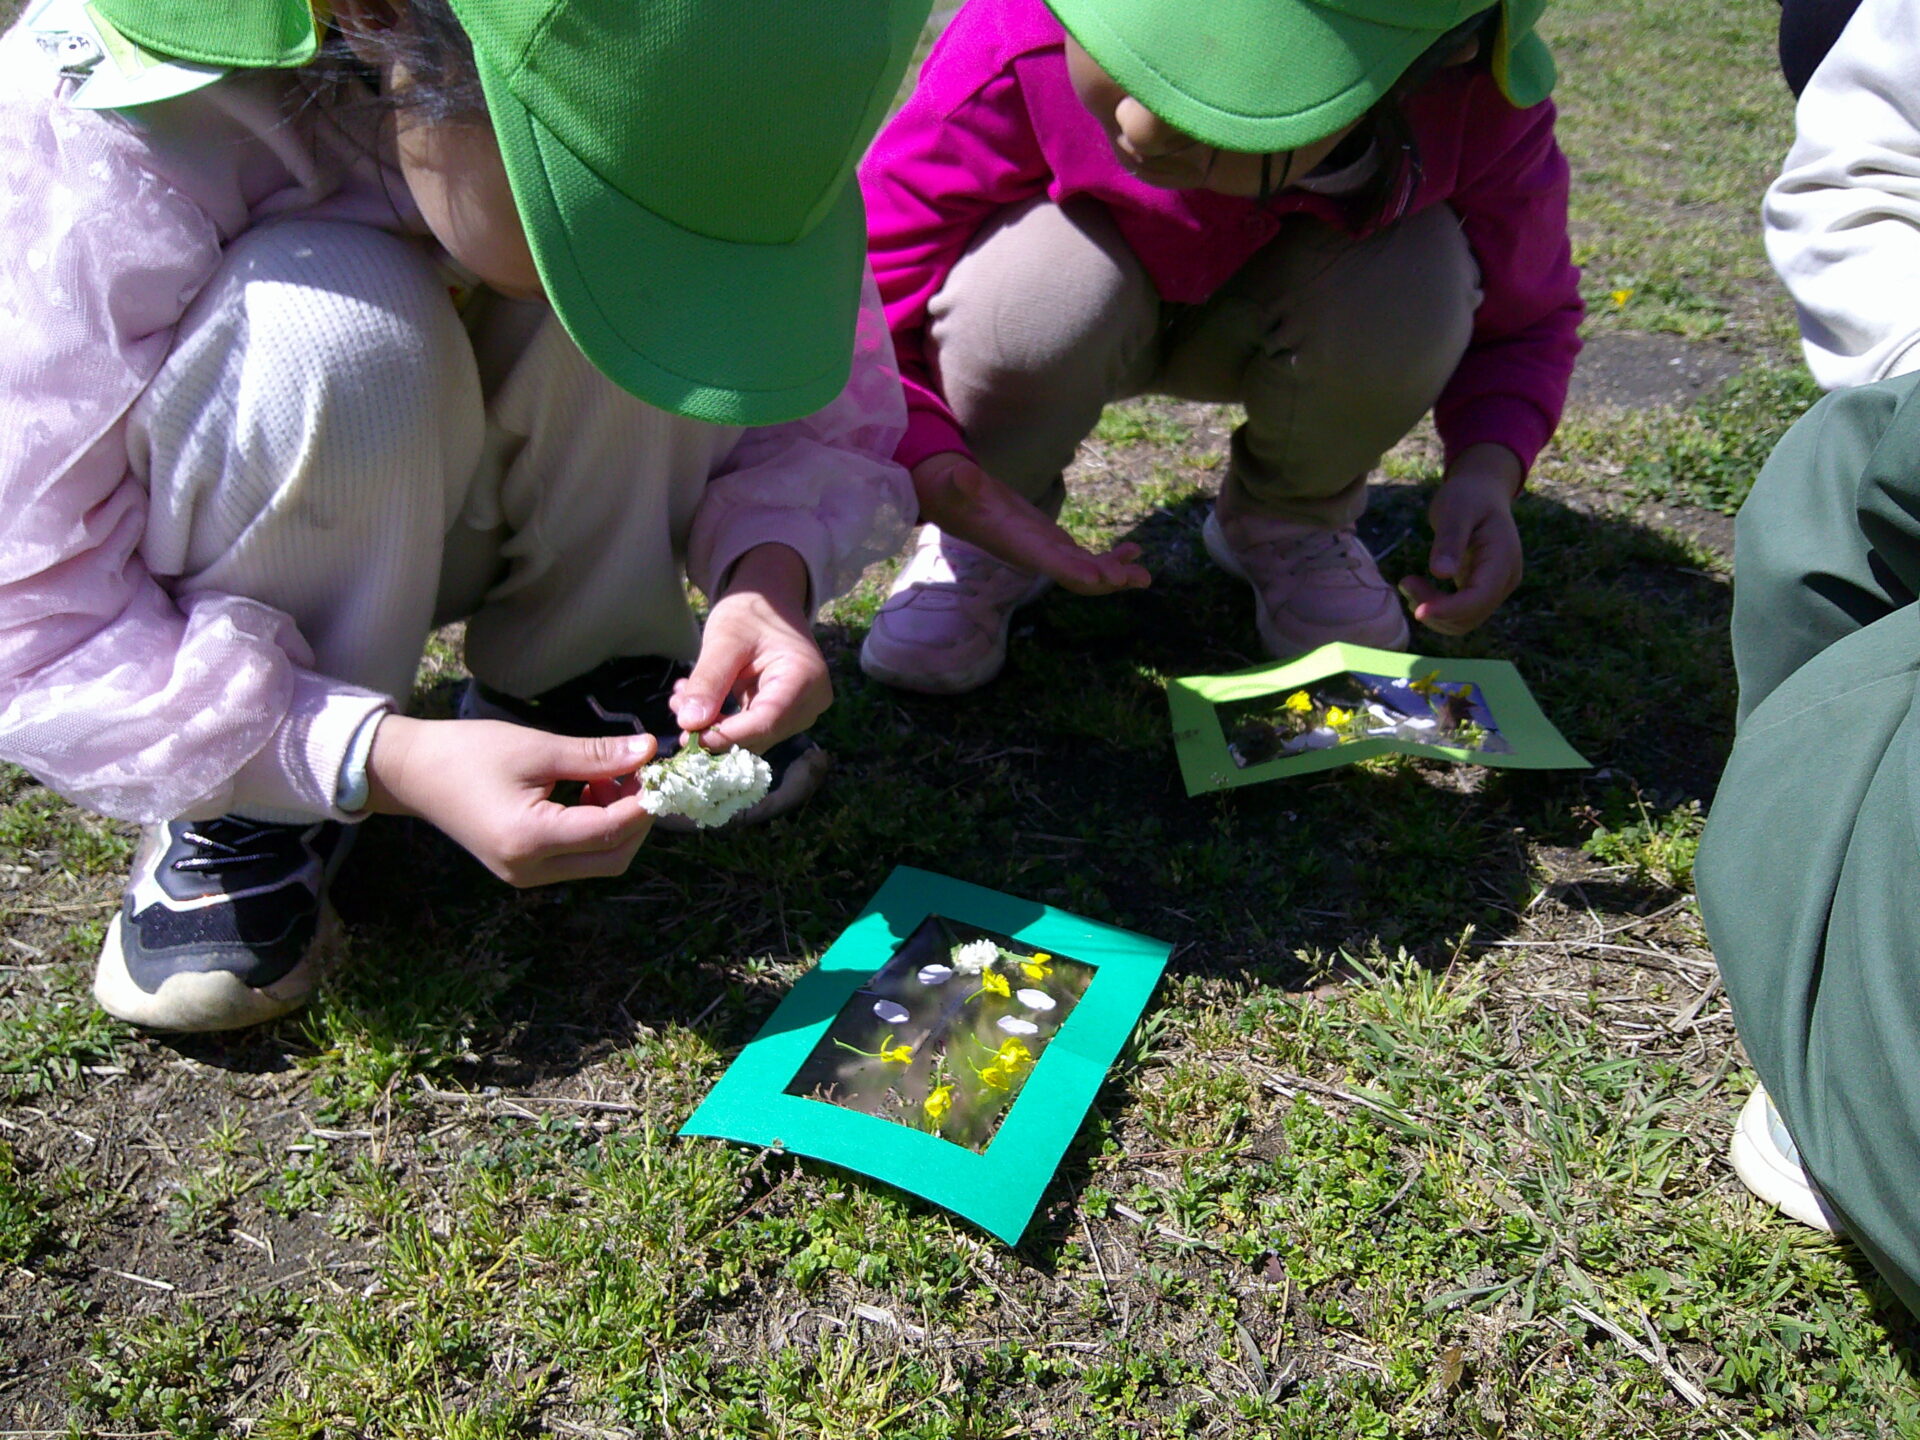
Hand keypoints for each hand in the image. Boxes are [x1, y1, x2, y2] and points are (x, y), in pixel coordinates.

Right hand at [365, 714, 655, 886]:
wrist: (412, 773)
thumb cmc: (468, 753)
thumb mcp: (537, 748)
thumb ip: (596, 755)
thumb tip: (649, 751)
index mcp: (530, 839)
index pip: (609, 830)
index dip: (643, 801)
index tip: (659, 768)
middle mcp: (529, 870)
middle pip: (613, 859)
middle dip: (636, 819)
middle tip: (639, 775)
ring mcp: (525, 876)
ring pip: (598, 862)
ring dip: (617, 825)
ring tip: (608, 778)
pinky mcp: (523, 869)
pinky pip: (577, 858)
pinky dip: (595, 830)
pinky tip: (589, 793)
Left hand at [671, 542, 830, 752]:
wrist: (769, 603)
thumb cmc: (751, 611)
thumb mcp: (724, 639)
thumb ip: (708, 681)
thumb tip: (690, 724)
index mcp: (805, 677)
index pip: (767, 721)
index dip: (728, 735)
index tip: (689, 735)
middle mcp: (811, 701)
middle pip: (760, 734)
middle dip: (715, 728)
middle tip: (676, 706)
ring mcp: (801, 711)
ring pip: (752, 737)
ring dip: (713, 725)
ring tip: (682, 697)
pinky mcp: (785, 716)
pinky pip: (750, 730)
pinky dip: (721, 720)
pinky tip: (696, 700)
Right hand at [912, 452, 1150, 594]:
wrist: (953, 500)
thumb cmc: (952, 491)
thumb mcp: (955, 483)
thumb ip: (962, 482)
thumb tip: (964, 475)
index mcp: (1018, 544)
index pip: (1050, 562)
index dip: (1076, 571)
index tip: (1103, 578)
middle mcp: (1035, 555)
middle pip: (1075, 575)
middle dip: (1106, 579)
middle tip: (1138, 578)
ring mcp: (1047, 552)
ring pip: (1086, 571)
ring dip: (1116, 573)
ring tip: (1144, 573)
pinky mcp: (1053, 544)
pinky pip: (1086, 559)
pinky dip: (1111, 559)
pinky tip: (1133, 550)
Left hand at [1398, 444, 1524, 635]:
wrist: (1481, 492)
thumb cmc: (1467, 496)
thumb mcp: (1455, 509)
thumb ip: (1449, 540)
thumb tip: (1441, 573)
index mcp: (1503, 559)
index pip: (1479, 599)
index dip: (1449, 610)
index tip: (1417, 611)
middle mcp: (1505, 579)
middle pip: (1470, 616)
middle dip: (1435, 609)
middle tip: (1406, 581)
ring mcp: (1496, 588)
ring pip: (1463, 621)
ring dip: (1432, 612)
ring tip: (1409, 583)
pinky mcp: (1482, 591)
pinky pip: (1460, 614)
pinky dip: (1436, 609)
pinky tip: (1419, 589)